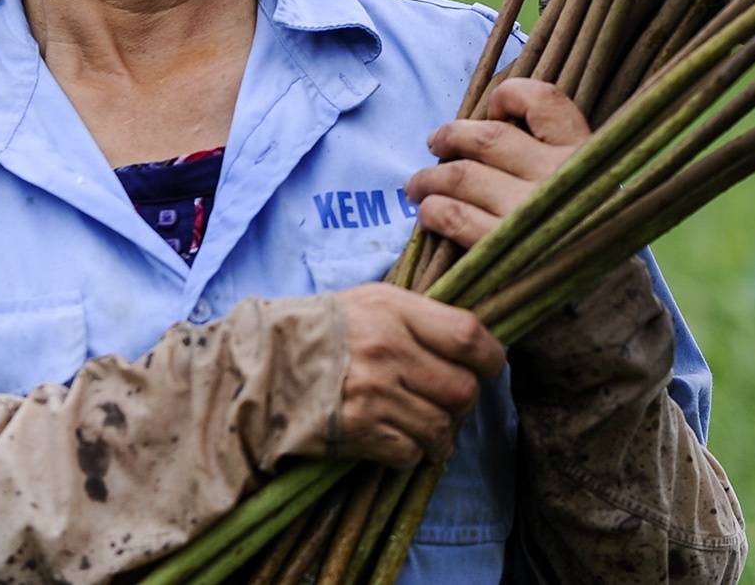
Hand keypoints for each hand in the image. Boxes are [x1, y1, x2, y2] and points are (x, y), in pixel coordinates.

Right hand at [333, 284, 505, 467]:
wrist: (263, 364)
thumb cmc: (325, 328)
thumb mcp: (374, 301)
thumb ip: (423, 316)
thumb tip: (475, 342)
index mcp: (395, 311)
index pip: (469, 336)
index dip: (492, 357)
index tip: (489, 366)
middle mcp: (387, 351)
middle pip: (462, 390)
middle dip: (464, 401)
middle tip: (451, 400)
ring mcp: (372, 394)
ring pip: (440, 427)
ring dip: (441, 433)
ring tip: (428, 424)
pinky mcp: (356, 430)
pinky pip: (409, 453)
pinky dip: (413, 452)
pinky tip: (401, 439)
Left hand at [408, 78, 591, 249]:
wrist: (598, 310)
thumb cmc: (578, 238)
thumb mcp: (582, 185)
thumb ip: (547, 151)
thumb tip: (487, 119)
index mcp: (584, 154)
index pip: (543, 98)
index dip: (508, 96)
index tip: (492, 111)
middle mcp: (559, 177)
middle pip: (487, 137)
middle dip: (450, 136)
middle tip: (435, 145)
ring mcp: (530, 213)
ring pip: (461, 175)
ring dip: (429, 177)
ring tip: (418, 186)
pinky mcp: (503, 250)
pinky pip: (453, 217)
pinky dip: (433, 210)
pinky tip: (428, 214)